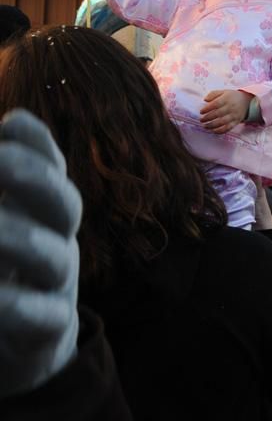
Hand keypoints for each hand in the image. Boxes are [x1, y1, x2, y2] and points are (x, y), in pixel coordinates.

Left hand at [0, 110, 81, 396]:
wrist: (31, 347)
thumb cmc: (10, 273)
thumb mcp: (10, 223)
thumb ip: (7, 186)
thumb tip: (10, 127)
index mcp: (45, 213)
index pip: (52, 169)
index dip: (37, 145)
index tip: (10, 123)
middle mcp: (59, 242)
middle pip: (65, 204)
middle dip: (33, 178)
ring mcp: (57, 286)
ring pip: (54, 257)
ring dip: (17, 237)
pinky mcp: (47, 331)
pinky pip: (39, 317)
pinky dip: (12, 304)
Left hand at [200, 90, 252, 133]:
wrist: (247, 102)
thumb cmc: (232, 97)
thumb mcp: (223, 92)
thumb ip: (213, 94)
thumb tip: (205, 100)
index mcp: (227, 99)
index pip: (216, 104)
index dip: (207, 108)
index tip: (201, 112)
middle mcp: (231, 107)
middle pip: (218, 114)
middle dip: (208, 118)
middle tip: (201, 120)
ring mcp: (234, 115)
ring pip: (222, 122)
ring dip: (212, 125)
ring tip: (205, 126)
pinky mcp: (236, 122)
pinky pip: (228, 128)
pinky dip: (220, 131)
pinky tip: (213, 131)